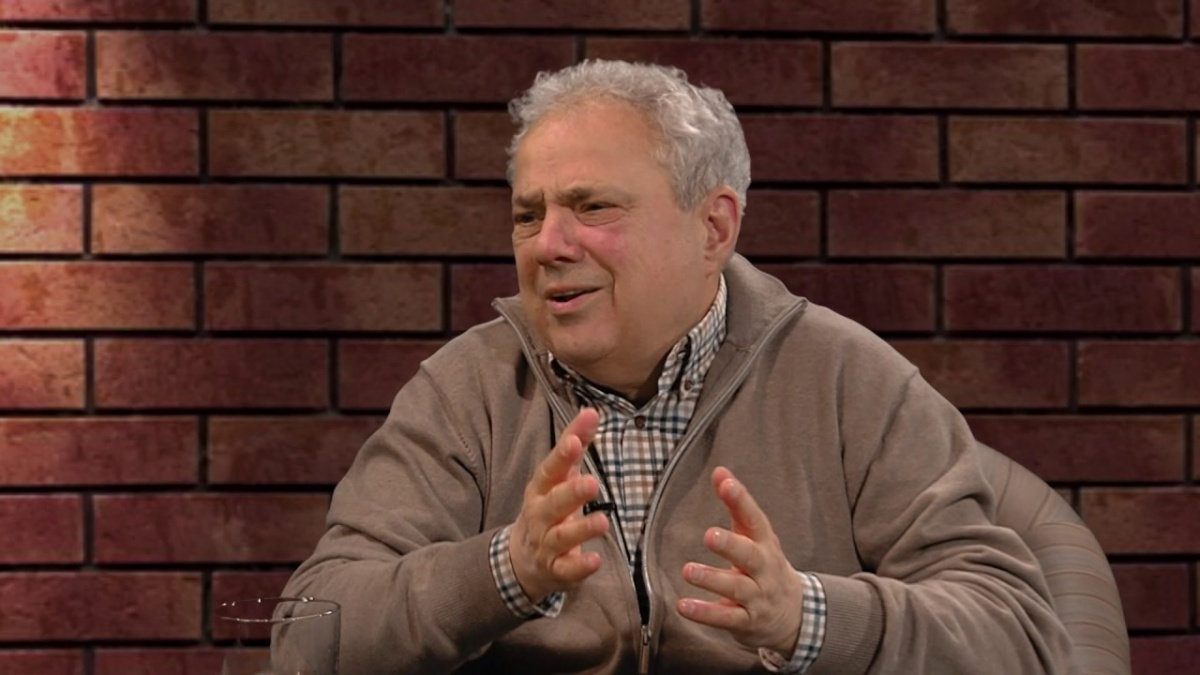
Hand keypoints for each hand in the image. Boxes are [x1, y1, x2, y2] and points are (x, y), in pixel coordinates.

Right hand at [509, 408, 609, 601]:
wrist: (523, 559)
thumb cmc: (548, 508)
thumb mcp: (559, 477)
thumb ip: (575, 444)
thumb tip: (592, 412)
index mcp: (541, 489)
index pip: (550, 470)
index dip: (561, 456)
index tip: (575, 440)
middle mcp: (540, 515)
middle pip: (553, 503)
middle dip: (571, 493)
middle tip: (592, 482)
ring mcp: (546, 544)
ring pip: (561, 537)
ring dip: (581, 529)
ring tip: (603, 521)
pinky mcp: (556, 570)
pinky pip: (567, 570)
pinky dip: (580, 567)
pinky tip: (596, 560)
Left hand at [677, 467, 804, 655]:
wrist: (793, 614)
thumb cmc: (765, 566)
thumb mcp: (755, 536)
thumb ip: (736, 505)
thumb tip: (719, 471)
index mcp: (765, 543)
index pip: (755, 519)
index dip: (741, 500)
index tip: (726, 483)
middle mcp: (764, 569)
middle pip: (750, 556)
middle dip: (731, 545)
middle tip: (709, 535)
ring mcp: (758, 597)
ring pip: (737, 588)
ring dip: (712, 580)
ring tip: (688, 570)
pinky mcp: (747, 622)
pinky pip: (726, 618)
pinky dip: (705, 613)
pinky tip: (683, 605)